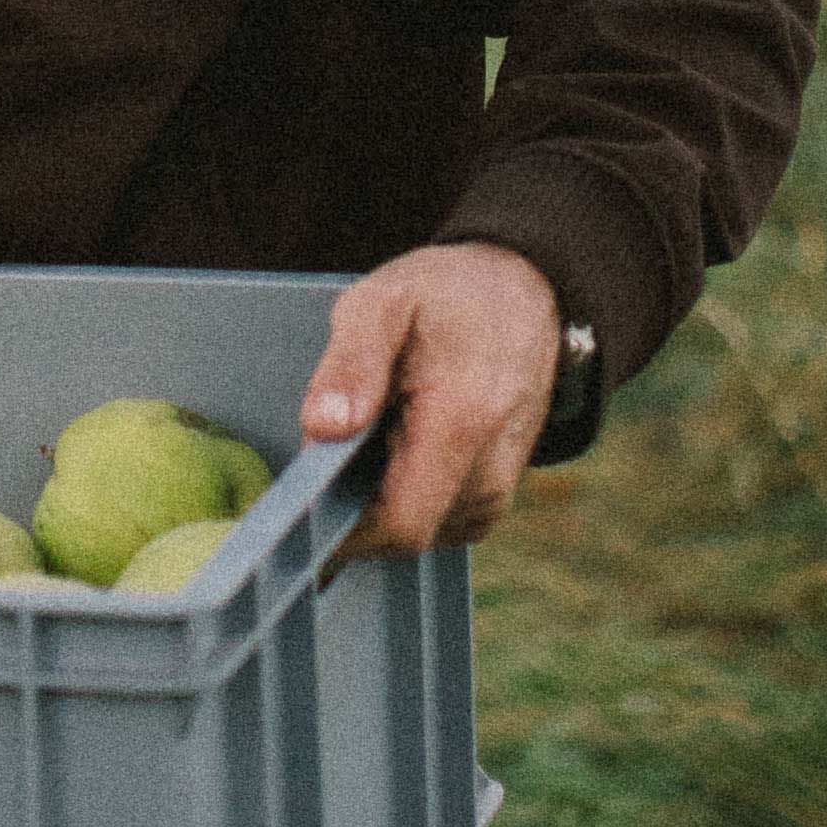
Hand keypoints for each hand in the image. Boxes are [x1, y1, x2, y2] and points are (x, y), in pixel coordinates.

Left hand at [300, 240, 566, 556]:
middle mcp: (491, 470)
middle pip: (404, 532)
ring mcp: (500, 488)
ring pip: (421, 531)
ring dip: (382, 497)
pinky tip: (401, 444)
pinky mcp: (498, 493)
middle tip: (340, 439)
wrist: (523, 294)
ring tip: (379, 428)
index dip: (344, 531)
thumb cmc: (448, 295)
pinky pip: (440, 520)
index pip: (400, 524)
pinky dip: (409, 495)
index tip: (304, 502)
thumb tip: (324, 429)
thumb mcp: (382, 301)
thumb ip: (350, 364)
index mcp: (461, 422)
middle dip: (357, 503)